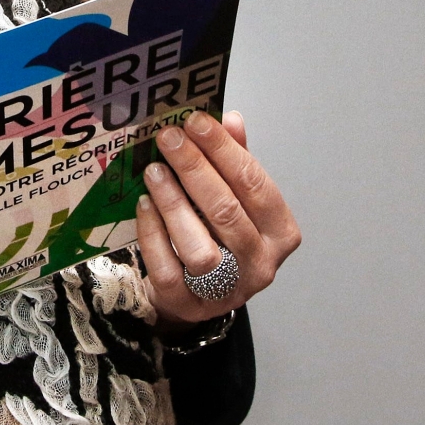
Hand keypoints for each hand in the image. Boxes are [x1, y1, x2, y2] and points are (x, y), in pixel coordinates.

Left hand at [135, 108, 300, 331]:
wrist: (201, 295)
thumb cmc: (223, 236)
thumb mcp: (238, 197)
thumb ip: (236, 160)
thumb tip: (230, 119)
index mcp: (280, 232)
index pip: (255, 184)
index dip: (224, 150)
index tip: (196, 121)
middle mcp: (260, 264)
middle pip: (227, 212)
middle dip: (195, 168)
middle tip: (169, 138)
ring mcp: (226, 290)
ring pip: (199, 247)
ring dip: (174, 203)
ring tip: (154, 171)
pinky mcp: (189, 305)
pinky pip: (168, 268)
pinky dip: (154, 234)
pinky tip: (144, 204)